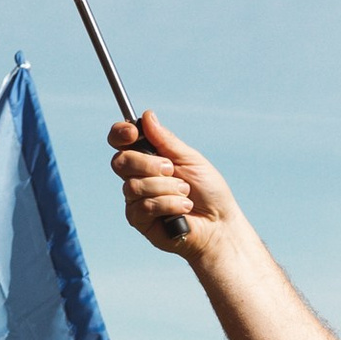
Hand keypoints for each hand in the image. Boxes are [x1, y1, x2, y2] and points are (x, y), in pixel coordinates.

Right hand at [111, 111, 234, 259]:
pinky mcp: (140, 220)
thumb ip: (166, 141)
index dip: (120, 134)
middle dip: (149, 164)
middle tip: (172, 170)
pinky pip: (144, 206)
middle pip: (121, 161)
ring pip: (134, 186)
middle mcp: (137, 177)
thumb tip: (147, 116)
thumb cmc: (208, 190)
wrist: (220, 223)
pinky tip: (183, 208)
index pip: (121, 142)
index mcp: (147, 158)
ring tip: (186, 193)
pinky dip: (169, 204)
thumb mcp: (190, 159)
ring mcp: (136, 199)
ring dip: (166, 188)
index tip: (133, 132)